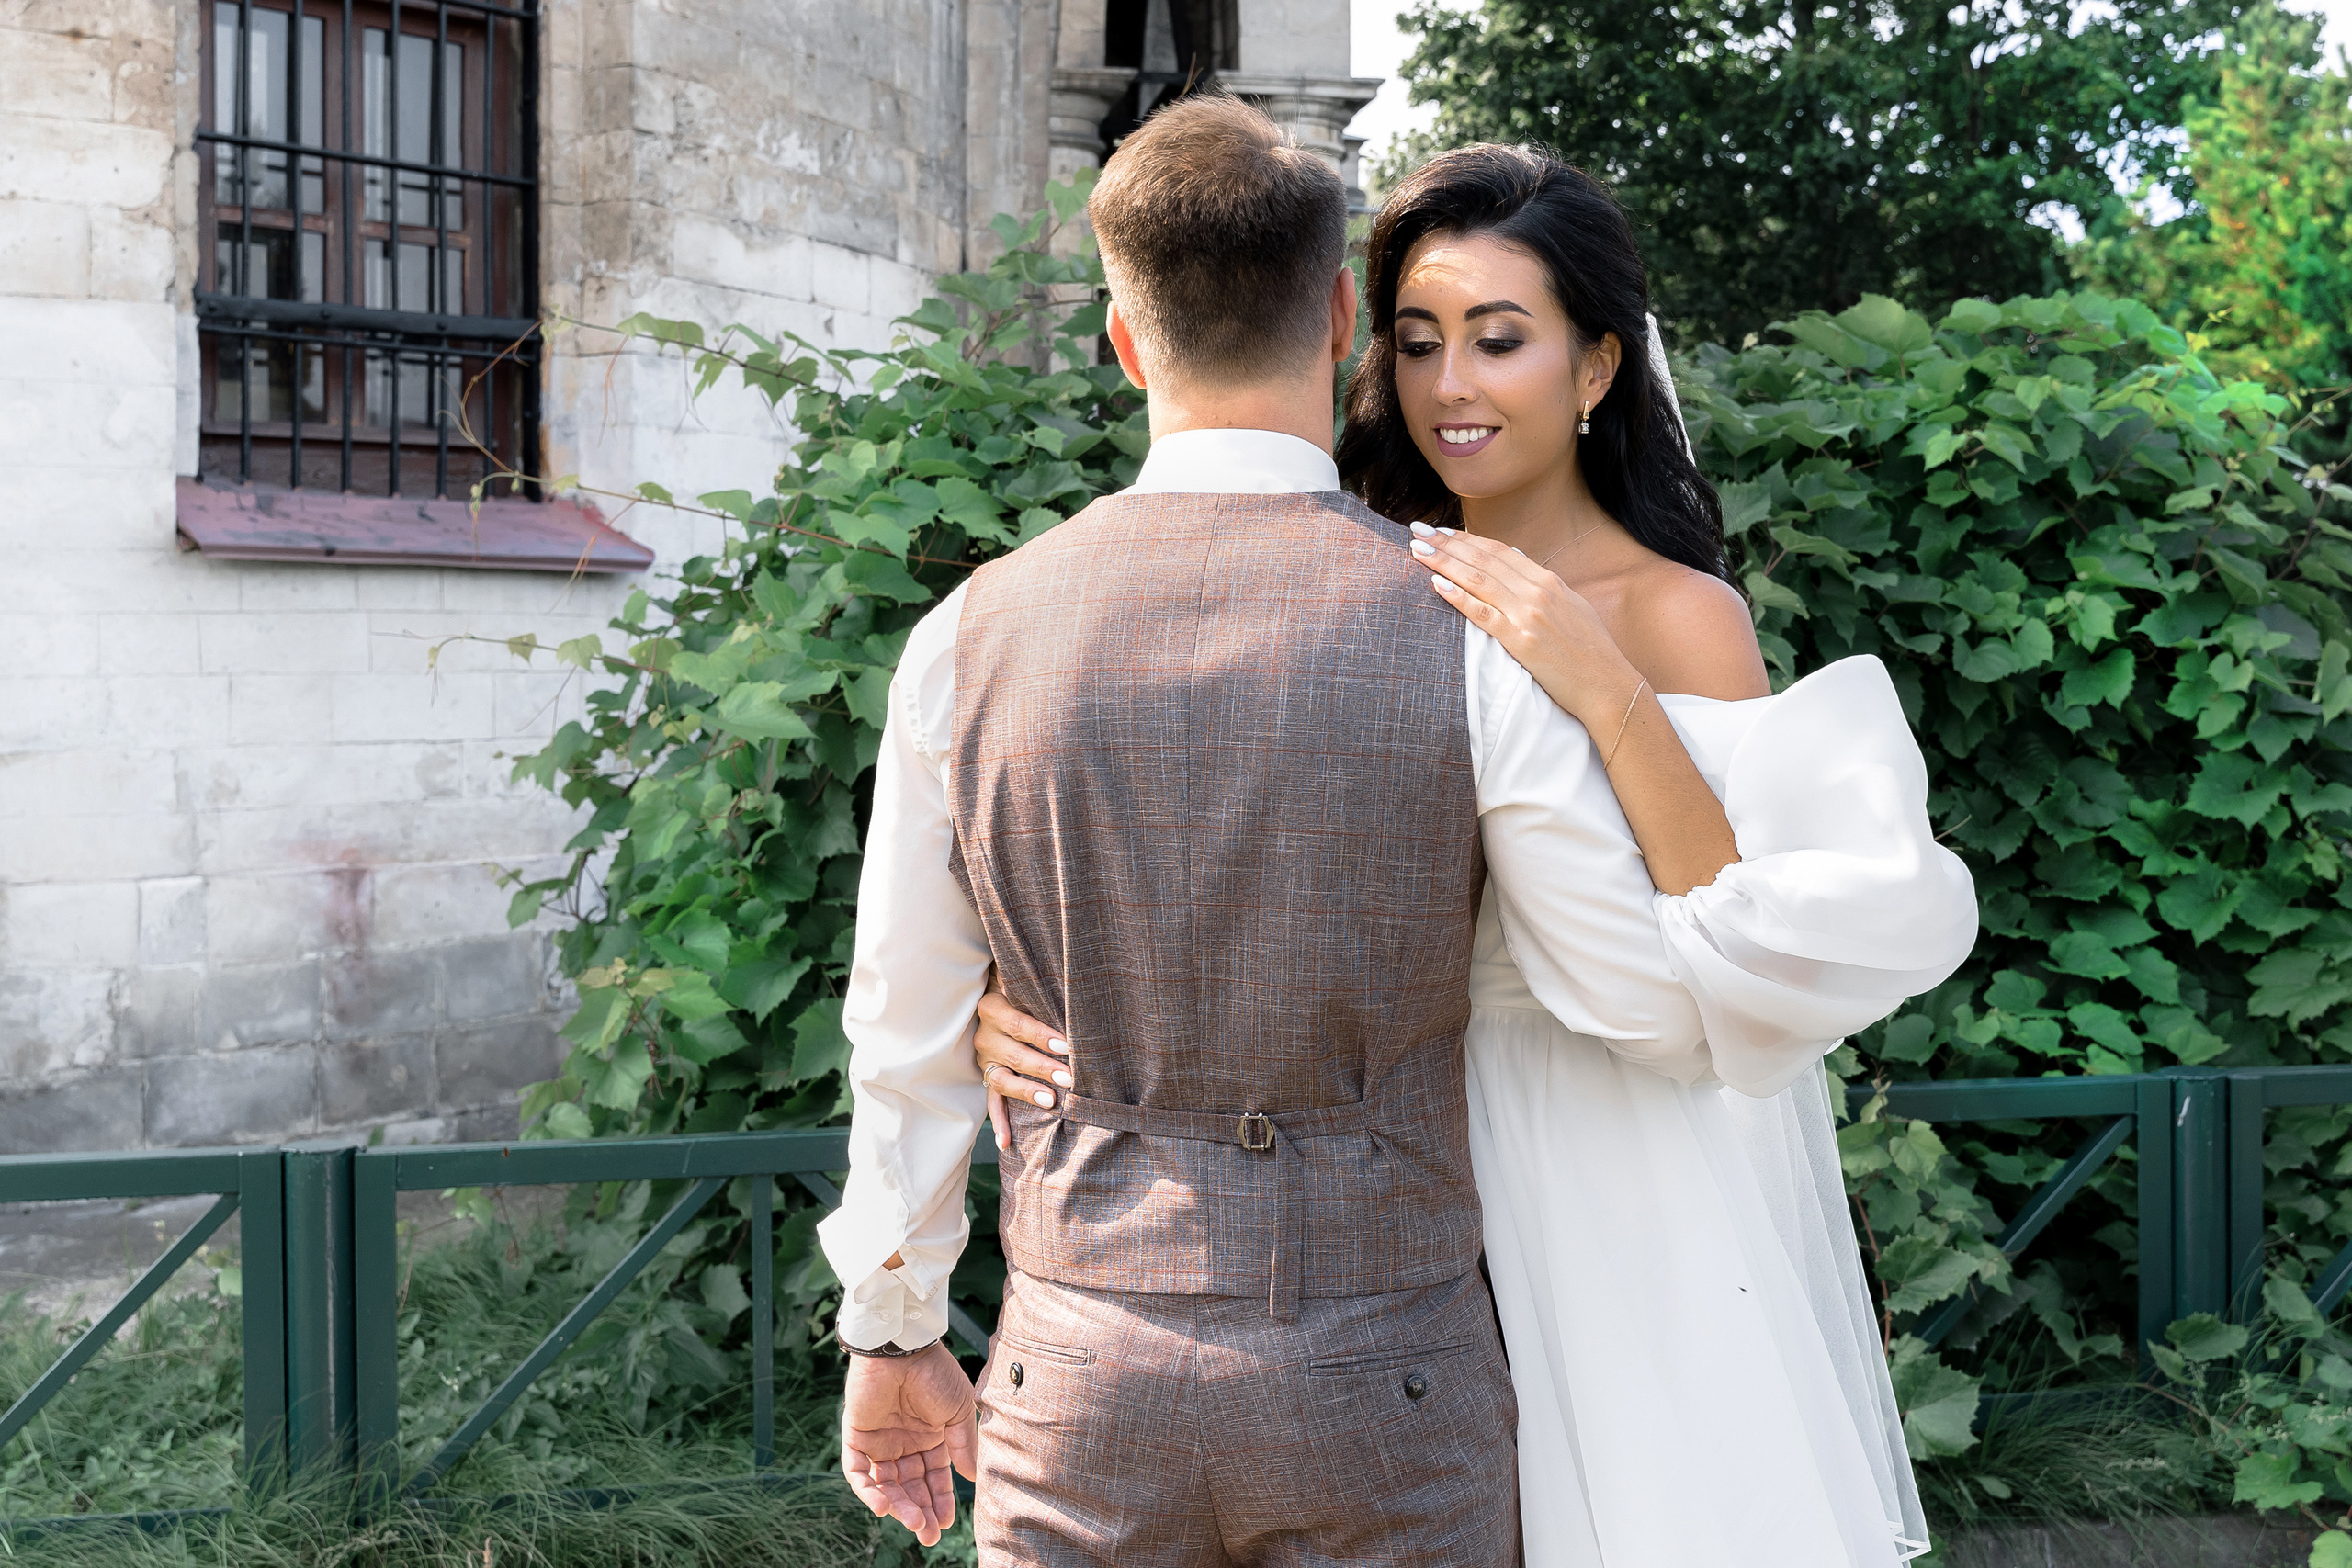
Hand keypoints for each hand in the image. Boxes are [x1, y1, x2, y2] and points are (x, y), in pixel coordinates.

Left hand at [841, 1342, 978, 1545]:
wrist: (903, 1347)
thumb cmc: (935, 1372)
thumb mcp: (959, 1411)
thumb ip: (963, 1445)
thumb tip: (974, 1478)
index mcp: (930, 1436)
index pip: (934, 1477)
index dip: (940, 1500)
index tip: (946, 1522)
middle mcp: (903, 1442)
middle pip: (910, 1486)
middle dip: (920, 1511)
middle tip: (929, 1534)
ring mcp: (879, 1441)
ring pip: (886, 1484)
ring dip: (898, 1506)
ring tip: (914, 1522)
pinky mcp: (856, 1436)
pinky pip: (857, 1471)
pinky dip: (868, 1491)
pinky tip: (884, 1506)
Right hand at [975, 982, 1070, 1150]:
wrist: (989, 992)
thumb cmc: (1019, 985)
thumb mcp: (1020, 977)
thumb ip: (1035, 978)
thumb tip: (1068, 974)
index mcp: (992, 1006)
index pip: (1019, 1024)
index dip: (1042, 1036)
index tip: (1066, 1046)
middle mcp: (985, 1035)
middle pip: (1015, 1055)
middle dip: (1043, 1067)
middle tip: (1070, 1077)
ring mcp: (984, 1059)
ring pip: (1003, 1080)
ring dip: (1026, 1092)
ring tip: (1050, 1102)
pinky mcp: (987, 1077)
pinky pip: (991, 1101)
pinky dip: (998, 1122)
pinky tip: (1007, 1143)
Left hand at [1408, 523, 1642, 733]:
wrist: (1608, 685)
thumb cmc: (1591, 651)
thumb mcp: (1571, 606)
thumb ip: (1542, 585)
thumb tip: (1517, 561)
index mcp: (1548, 581)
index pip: (1499, 551)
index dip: (1467, 539)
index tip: (1442, 530)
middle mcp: (1537, 591)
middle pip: (1483, 559)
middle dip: (1447, 542)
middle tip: (1418, 529)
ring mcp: (1528, 614)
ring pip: (1478, 579)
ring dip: (1444, 562)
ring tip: (1417, 549)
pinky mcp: (1521, 641)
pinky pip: (1482, 614)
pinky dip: (1458, 596)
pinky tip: (1436, 584)